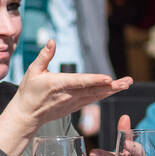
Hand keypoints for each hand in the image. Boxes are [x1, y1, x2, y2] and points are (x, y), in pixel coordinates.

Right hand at [0, 41, 131, 155]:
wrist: (26, 115)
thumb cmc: (29, 92)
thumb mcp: (33, 71)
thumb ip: (44, 56)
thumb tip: (52, 40)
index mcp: (59, 84)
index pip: (80, 82)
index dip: (95, 80)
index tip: (108, 79)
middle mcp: (69, 95)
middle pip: (94, 90)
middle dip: (112, 86)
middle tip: (128, 82)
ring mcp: (73, 103)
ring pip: (96, 96)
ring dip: (112, 91)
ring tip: (126, 84)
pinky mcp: (74, 107)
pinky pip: (92, 100)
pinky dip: (103, 95)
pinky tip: (114, 90)